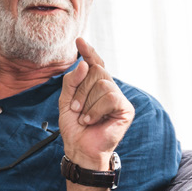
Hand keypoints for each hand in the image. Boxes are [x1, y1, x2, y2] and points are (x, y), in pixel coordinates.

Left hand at [59, 38, 134, 169]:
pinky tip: (92, 120)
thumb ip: (72, 81)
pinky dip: (96, 109)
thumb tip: (84, 64)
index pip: (94, 63)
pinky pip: (110, 97)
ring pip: (102, 84)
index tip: (79, 41)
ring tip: (84, 118)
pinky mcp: (125, 109)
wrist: (80, 149)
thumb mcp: (66, 101)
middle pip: (96, 71)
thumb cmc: (74, 127)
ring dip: (87, 102)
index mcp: (95, 85)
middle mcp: (109, 88)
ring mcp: (118, 98)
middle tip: (75, 108)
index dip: (89, 52)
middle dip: (81, 90)